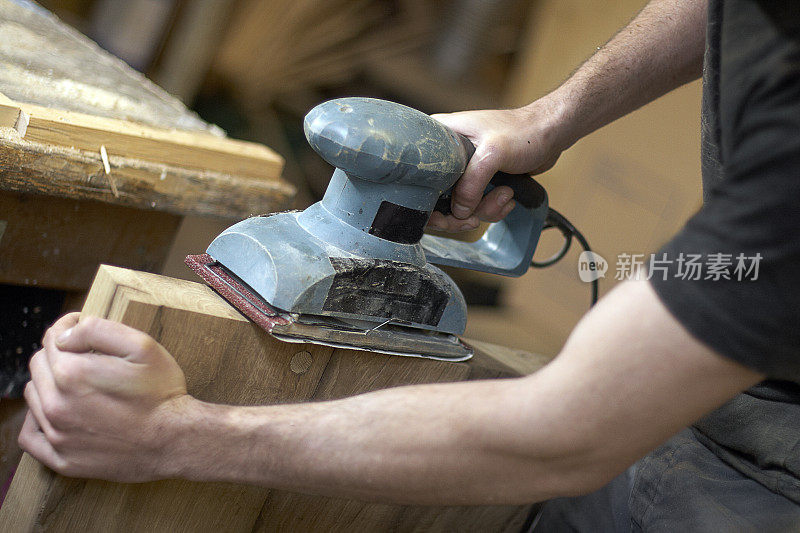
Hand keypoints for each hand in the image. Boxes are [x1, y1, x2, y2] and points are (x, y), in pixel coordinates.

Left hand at [18, 313, 190, 481]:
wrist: (174, 440)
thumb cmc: (161, 392)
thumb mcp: (142, 346)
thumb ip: (97, 330)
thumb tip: (63, 334)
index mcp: (72, 374)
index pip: (51, 340)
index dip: (69, 329)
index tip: (84, 332)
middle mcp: (56, 405)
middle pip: (39, 366)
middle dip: (59, 356)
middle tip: (88, 359)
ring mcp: (57, 435)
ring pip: (34, 397)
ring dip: (49, 385)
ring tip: (81, 386)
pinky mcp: (62, 459)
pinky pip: (29, 436)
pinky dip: (37, 420)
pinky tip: (60, 413)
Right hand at [428, 97, 569, 231]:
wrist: (551, 134)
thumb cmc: (524, 131)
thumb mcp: (493, 153)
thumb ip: (472, 183)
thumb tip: (459, 211)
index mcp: (441, 137)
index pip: (420, 175)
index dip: (427, 201)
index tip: (443, 216)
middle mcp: (448, 155)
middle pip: (438, 197)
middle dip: (460, 213)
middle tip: (474, 218)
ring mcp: (465, 170)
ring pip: (461, 206)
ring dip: (485, 208)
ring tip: (504, 194)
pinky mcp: (481, 181)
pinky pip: (478, 205)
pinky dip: (494, 207)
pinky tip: (508, 196)